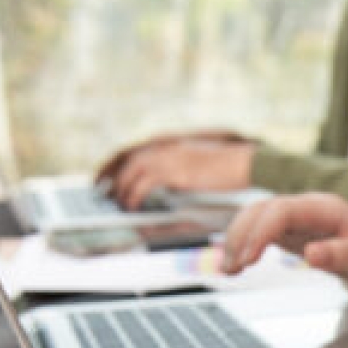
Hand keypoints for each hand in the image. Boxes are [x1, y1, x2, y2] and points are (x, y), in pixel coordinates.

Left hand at [95, 134, 253, 209]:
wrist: (245, 163)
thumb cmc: (227, 167)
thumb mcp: (196, 164)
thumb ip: (176, 168)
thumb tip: (161, 182)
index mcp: (170, 142)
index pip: (132, 149)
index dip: (114, 162)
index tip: (104, 176)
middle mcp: (166, 145)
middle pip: (126, 158)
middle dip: (110, 175)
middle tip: (102, 191)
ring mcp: (170, 156)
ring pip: (132, 171)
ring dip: (123, 189)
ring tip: (121, 204)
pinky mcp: (175, 170)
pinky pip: (144, 183)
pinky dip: (135, 195)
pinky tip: (134, 205)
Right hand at [221, 192, 347, 290]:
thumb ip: (341, 255)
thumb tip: (311, 255)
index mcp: (325, 208)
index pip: (281, 210)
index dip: (260, 231)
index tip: (248, 259)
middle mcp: (306, 207)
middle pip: (261, 210)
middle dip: (241, 236)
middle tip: (233, 268)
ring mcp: (295, 217)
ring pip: (254, 218)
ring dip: (237, 240)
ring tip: (228, 269)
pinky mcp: (289, 230)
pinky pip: (258, 230)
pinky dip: (243, 244)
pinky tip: (234, 264)